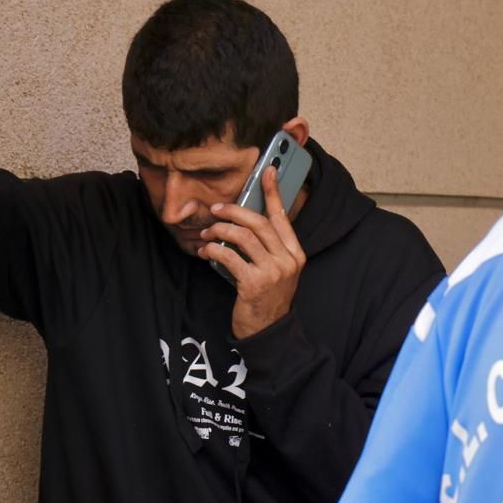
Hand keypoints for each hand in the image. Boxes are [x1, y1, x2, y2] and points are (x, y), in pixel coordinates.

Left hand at [199, 165, 306, 338]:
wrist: (269, 330)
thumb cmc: (268, 297)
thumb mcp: (276, 270)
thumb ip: (268, 247)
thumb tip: (244, 221)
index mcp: (296, 253)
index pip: (283, 217)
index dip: (273, 192)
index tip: (267, 171)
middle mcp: (288, 260)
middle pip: (259, 223)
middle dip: (233, 211)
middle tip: (216, 210)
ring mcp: (273, 272)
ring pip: (242, 236)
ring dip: (219, 230)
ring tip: (208, 233)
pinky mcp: (254, 283)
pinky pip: (229, 256)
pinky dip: (213, 250)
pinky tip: (206, 251)